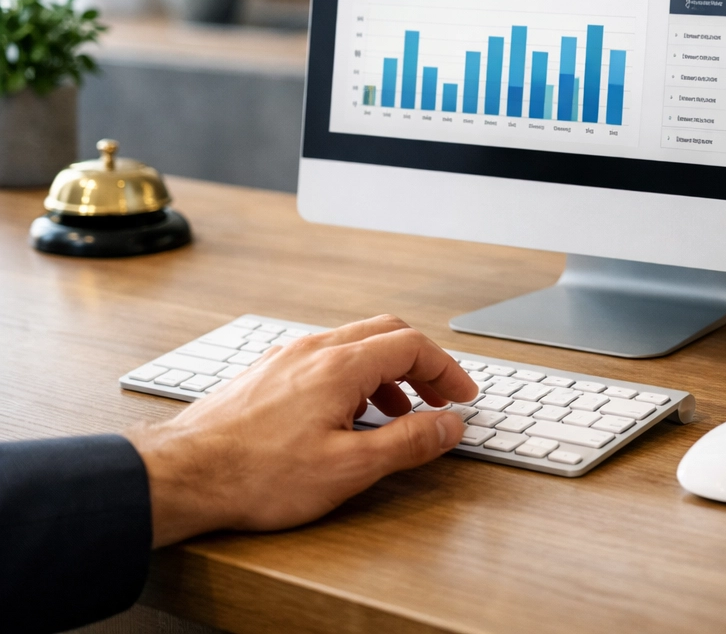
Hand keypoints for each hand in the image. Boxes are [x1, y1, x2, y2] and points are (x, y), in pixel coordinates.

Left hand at [125, 315, 477, 547]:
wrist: (183, 473)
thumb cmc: (256, 473)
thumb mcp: (348, 469)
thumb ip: (406, 442)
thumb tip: (448, 425)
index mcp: (340, 365)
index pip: (412, 345)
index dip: (446, 369)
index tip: (462, 395)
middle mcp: (315, 349)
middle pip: (387, 333)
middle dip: (422, 363)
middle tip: (439, 395)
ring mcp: (288, 356)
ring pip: (355, 343)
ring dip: (388, 370)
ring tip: (397, 410)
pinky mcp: (269, 371)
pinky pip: (326, 357)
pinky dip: (355, 375)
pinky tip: (347, 412)